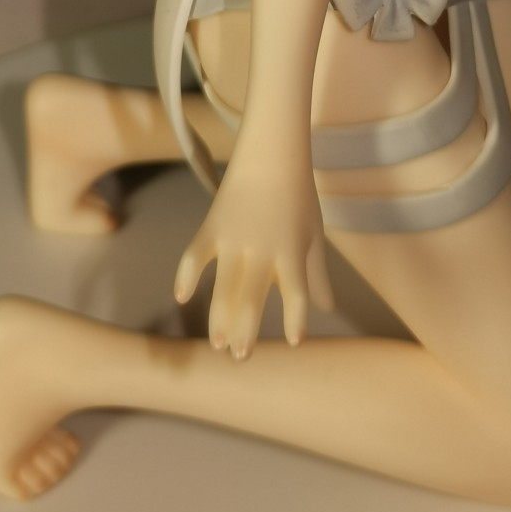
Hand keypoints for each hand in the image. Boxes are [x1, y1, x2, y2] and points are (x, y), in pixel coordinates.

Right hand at [174, 152, 333, 359]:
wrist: (271, 153)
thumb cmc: (297, 196)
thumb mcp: (313, 234)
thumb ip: (317, 273)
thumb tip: (328, 309)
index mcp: (291, 251)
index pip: (296, 293)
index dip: (295, 319)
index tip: (295, 342)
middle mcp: (262, 249)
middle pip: (251, 298)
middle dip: (245, 332)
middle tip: (241, 357)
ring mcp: (234, 239)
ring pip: (222, 287)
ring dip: (218, 318)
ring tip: (218, 344)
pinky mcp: (212, 226)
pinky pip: (195, 255)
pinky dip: (186, 276)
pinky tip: (182, 297)